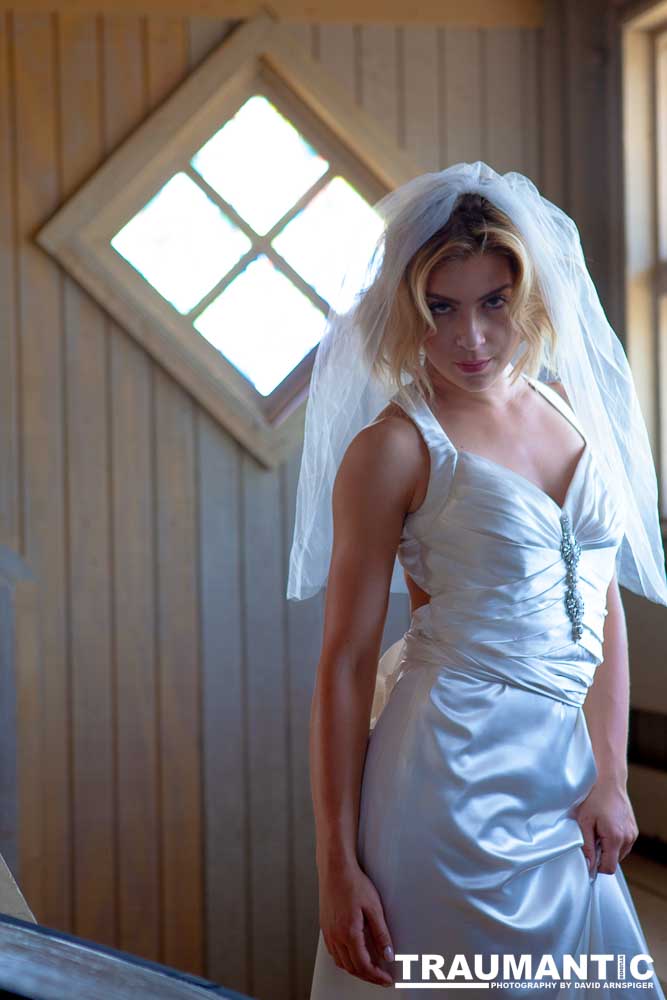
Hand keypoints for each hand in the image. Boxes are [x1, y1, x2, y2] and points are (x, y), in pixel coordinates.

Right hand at [318, 860, 394, 986]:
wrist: (335, 869)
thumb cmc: (353, 883)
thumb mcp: (374, 908)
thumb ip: (381, 934)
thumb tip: (388, 954)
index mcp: (349, 933)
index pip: (364, 965)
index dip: (377, 976)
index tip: (387, 979)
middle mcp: (336, 936)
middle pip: (352, 968)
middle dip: (368, 976)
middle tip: (381, 977)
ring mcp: (328, 933)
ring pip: (341, 963)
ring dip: (356, 970)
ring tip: (370, 969)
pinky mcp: (325, 927)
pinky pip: (334, 953)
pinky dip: (345, 961)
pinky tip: (353, 956)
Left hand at [574, 777, 638, 875]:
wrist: (608, 781)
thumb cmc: (594, 798)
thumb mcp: (584, 822)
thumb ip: (586, 846)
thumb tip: (588, 865)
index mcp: (615, 838)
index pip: (608, 868)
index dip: (596, 866)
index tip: (588, 857)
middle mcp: (627, 838)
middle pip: (614, 861)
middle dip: (601, 854)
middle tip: (591, 837)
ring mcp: (632, 834)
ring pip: (618, 854)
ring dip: (608, 848)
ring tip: (598, 830)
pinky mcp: (633, 830)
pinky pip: (623, 845)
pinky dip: (614, 842)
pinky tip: (606, 828)